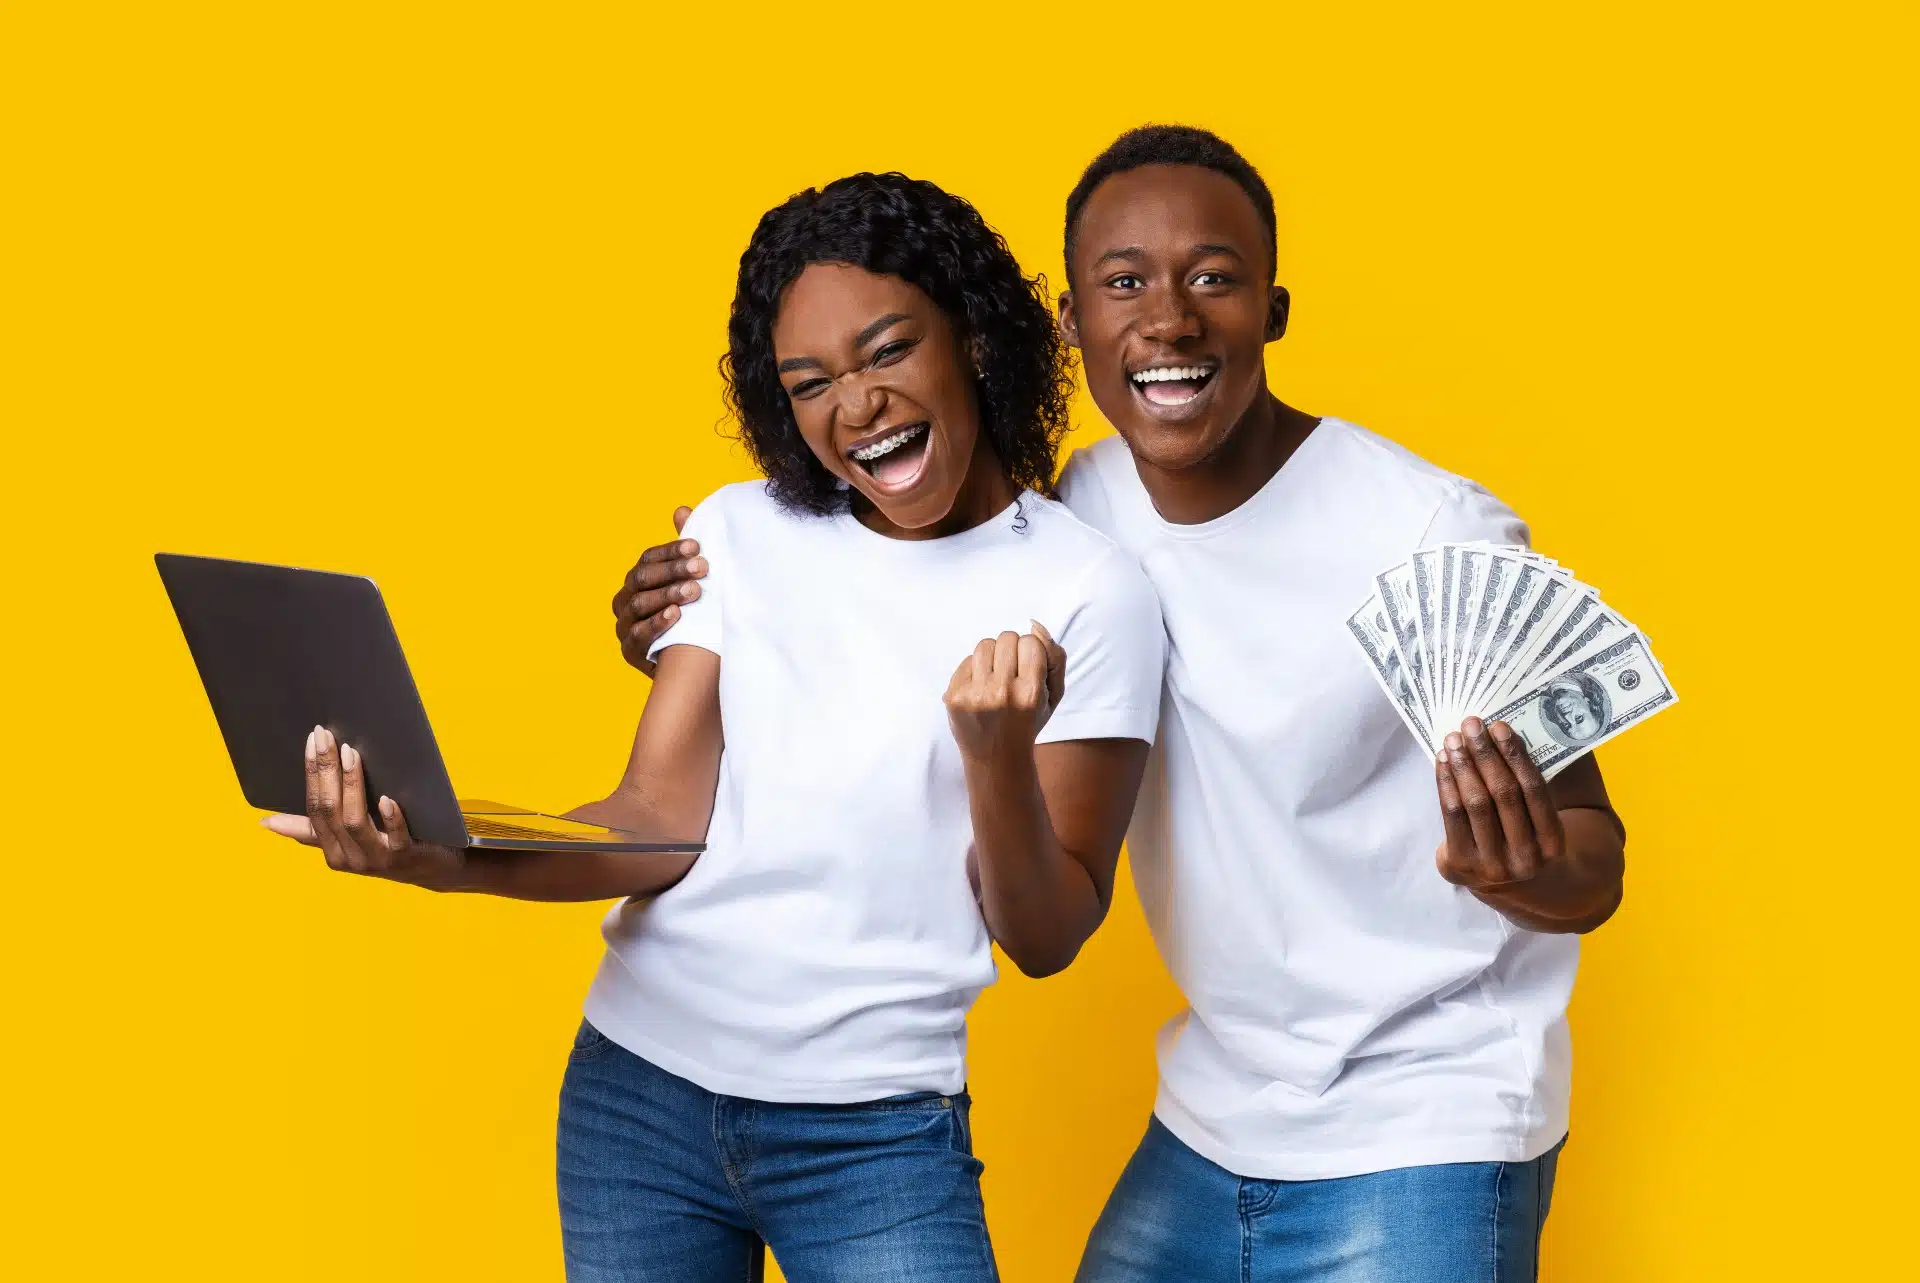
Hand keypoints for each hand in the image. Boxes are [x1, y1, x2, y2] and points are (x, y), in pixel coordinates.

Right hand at [261, 726, 462, 885]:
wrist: (433, 870)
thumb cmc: (385, 847)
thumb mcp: (345, 840)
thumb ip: (311, 830)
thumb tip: (266, 822)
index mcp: (331, 851)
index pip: (314, 808)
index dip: (312, 774)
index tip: (313, 741)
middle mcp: (350, 857)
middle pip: (330, 810)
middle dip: (326, 771)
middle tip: (327, 736)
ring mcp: (377, 858)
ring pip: (355, 820)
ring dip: (352, 785)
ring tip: (351, 754)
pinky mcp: (405, 857)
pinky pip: (395, 837)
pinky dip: (390, 818)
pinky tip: (387, 798)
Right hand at [612, 506, 704, 677]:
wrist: (695, 664)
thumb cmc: (692, 616)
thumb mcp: (690, 582)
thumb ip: (684, 550)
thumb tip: (682, 510)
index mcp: (635, 580)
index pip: (647, 559)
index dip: (670, 551)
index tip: (697, 546)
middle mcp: (624, 601)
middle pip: (641, 580)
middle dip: (672, 571)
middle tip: (703, 567)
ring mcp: (624, 627)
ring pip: (639, 605)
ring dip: (668, 595)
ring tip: (695, 591)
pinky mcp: (631, 652)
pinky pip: (639, 636)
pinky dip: (657, 624)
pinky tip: (677, 615)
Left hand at [945, 623, 1066, 763]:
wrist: (996, 758)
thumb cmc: (1028, 721)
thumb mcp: (1054, 695)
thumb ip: (1055, 657)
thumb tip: (1035, 624)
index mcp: (1031, 693)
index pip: (1030, 642)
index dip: (1030, 652)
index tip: (1028, 670)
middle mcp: (1002, 693)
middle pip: (1006, 638)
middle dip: (1011, 651)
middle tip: (1011, 674)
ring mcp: (975, 695)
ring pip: (984, 645)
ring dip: (992, 656)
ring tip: (995, 678)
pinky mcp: (954, 696)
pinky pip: (967, 661)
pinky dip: (975, 670)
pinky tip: (980, 690)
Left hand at [1434, 716, 1566, 890]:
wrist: (1508, 885)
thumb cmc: (1524, 836)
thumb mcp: (1539, 822)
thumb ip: (1530, 787)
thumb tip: (1505, 734)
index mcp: (1553, 845)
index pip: (1533, 791)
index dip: (1515, 756)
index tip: (1499, 727)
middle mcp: (1524, 859)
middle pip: (1502, 795)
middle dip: (1485, 755)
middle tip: (1471, 725)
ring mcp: (1489, 866)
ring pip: (1474, 804)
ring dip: (1463, 765)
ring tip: (1454, 739)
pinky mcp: (1459, 866)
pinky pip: (1451, 815)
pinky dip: (1446, 783)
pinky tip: (1444, 761)